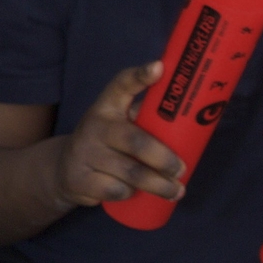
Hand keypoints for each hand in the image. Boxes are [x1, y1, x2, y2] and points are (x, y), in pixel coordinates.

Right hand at [55, 61, 184, 207]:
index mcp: (108, 106)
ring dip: (158, 185)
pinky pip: (115, 190)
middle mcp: (94, 124)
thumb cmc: (108, 143)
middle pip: (136, 141)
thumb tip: (199, 117)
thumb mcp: (120, 124)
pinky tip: (134, 194)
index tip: (159, 68)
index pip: (122, 84)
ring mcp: (84, 152)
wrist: (63, 169)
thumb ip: (147, 119)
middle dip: (164, 159)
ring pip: (130, 173)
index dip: (140, 76)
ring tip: (176, 191)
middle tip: (182, 170)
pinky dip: (129, 194)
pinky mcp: (79, 178)